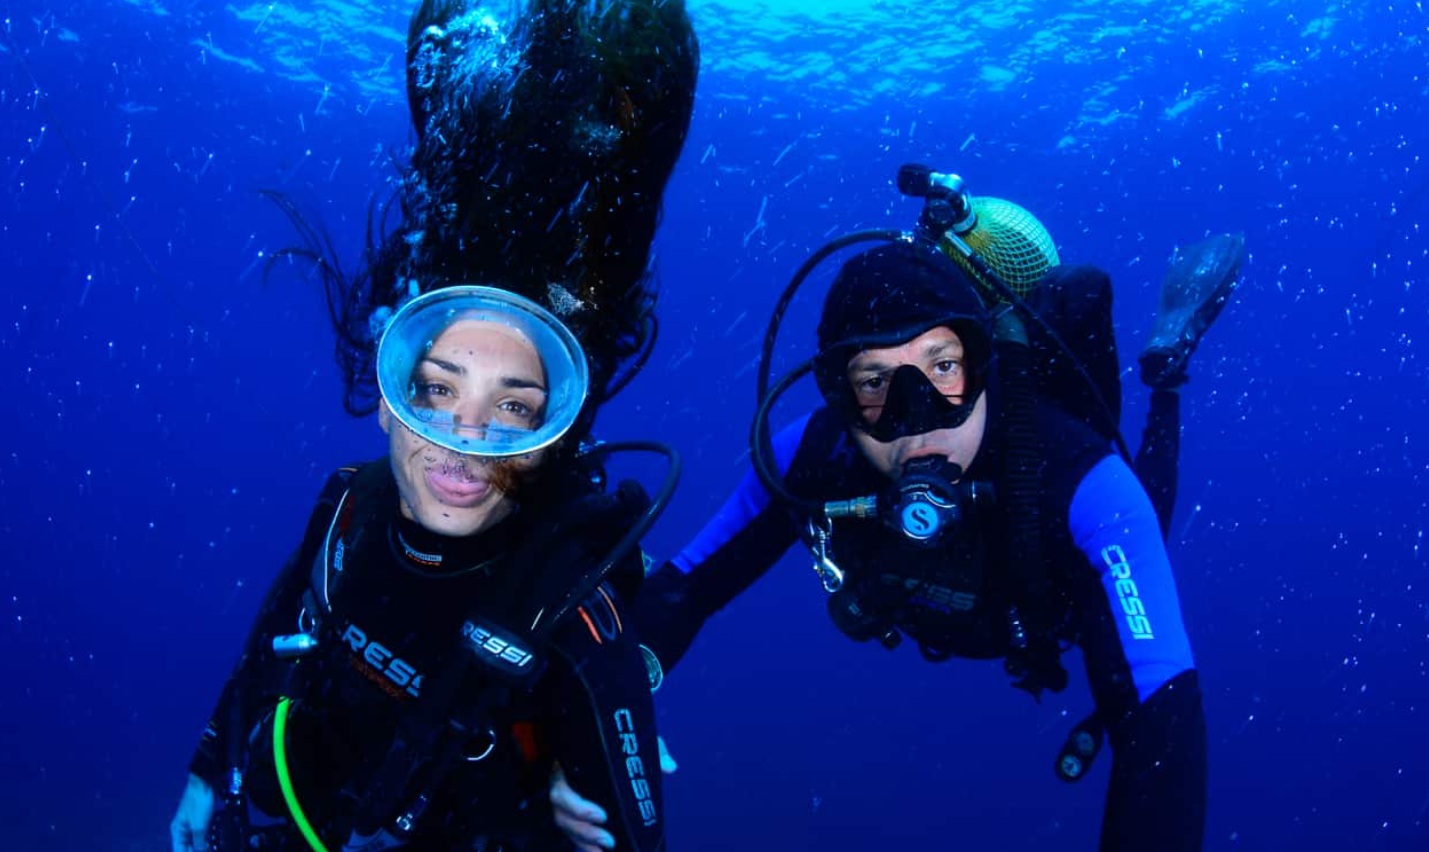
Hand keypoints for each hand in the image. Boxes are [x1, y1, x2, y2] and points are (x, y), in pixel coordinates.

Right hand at [170, 773, 215, 851]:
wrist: (204, 782)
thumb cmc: (199, 804)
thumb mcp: (199, 825)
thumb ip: (199, 842)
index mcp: (177, 832)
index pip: (179, 851)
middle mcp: (181, 830)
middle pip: (187, 847)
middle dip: (196, 851)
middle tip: (209, 850)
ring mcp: (190, 824)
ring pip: (195, 842)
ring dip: (202, 846)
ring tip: (211, 848)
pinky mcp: (199, 820)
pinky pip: (201, 834)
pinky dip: (206, 839)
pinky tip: (213, 843)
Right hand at [550, 737, 677, 850]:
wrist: (603, 743)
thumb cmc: (615, 744)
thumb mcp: (632, 742)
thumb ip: (651, 750)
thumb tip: (670, 766)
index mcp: (570, 765)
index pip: (561, 788)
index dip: (577, 805)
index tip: (602, 815)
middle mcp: (562, 784)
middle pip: (561, 813)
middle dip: (584, 829)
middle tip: (608, 839)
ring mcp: (565, 801)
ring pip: (565, 826)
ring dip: (584, 840)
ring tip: (607, 847)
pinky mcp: (572, 812)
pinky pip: (572, 832)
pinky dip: (584, 844)